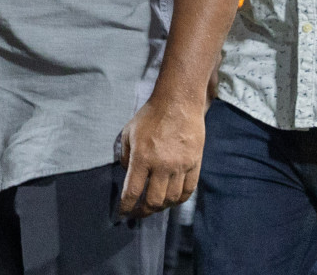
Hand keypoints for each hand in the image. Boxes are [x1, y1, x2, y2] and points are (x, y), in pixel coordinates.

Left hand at [117, 94, 204, 218]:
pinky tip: (172, 199)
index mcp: (142, 157)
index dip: (126, 206)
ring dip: (161, 206)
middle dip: (143, 211)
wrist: (178, 103)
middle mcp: (162, 165)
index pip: (133, 191)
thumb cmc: (151, 116)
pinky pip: (188, 190)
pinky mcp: (194, 164)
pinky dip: (179, 200)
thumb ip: (125, 156)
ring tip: (154, 206)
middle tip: (138, 213)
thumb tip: (128, 175)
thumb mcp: (129, 132)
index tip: (122, 213)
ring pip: (171, 199)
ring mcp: (180, 166)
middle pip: (153, 201)